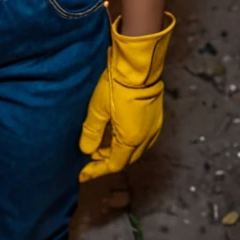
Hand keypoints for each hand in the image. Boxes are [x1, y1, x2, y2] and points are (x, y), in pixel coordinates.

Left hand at [78, 10, 175, 181]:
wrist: (139, 66)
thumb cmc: (118, 85)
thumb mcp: (98, 109)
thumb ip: (91, 133)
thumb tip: (85, 150)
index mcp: (131, 140)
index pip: (114, 164)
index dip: (97, 169)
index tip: (83, 173)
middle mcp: (146, 138)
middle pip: (125, 158)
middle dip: (107, 159)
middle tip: (91, 156)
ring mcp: (153, 128)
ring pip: (134, 149)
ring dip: (118, 150)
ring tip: (101, 144)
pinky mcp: (156, 117)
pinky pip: (142, 137)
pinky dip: (127, 140)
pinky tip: (117, 131)